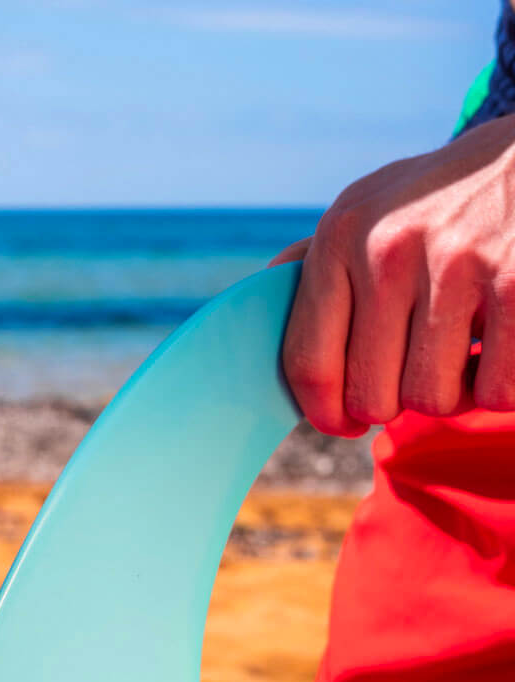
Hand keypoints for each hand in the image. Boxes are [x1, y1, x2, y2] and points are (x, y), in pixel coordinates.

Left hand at [273, 114, 514, 435]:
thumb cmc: (447, 196)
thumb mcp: (373, 206)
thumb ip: (316, 260)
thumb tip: (251, 307)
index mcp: (342, 235)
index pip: (309, 363)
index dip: (325, 413)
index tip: (343, 424)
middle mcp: (389, 249)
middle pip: (372, 396)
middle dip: (397, 400)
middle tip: (421, 372)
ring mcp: (457, 264)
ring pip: (431, 399)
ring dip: (453, 393)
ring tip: (466, 353)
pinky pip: (494, 391)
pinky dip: (500, 387)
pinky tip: (502, 348)